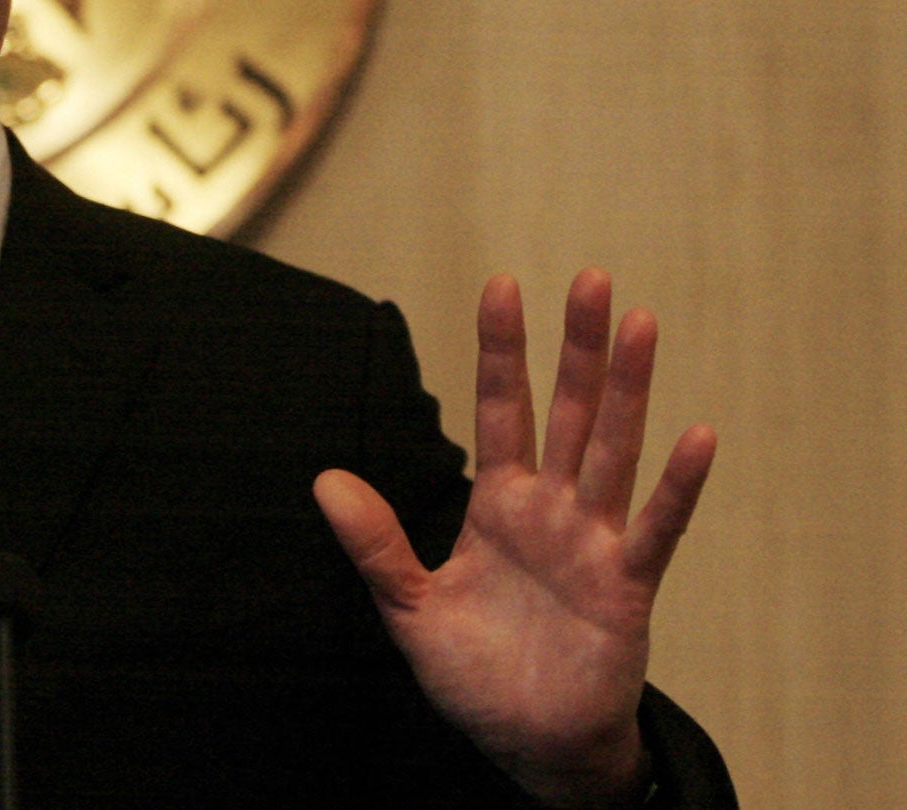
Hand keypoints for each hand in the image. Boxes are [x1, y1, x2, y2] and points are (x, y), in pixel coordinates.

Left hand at [313, 270, 715, 809]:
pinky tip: (697, 435)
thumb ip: (375, 545)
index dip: (501, 351)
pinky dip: (675, 485)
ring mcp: (593, 542)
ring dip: (629, 389)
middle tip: (592, 278)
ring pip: (614, 450)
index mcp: (498, 505)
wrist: (527, 743)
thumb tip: (324, 480)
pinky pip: (656, 529)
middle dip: (578, 347)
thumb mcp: (408, 607)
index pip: (500, 409)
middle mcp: (551, 509)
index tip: (502, 285)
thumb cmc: (474, 674)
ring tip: (642, 324)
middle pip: (568, 411)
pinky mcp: (626, 588)